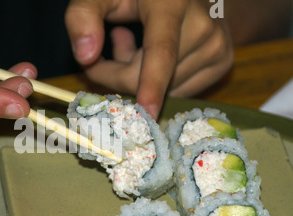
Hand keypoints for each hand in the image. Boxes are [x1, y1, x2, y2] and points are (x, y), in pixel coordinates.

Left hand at [65, 0, 233, 118]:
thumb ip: (83, 16)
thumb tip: (85, 57)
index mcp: (172, 5)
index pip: (161, 53)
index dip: (151, 86)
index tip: (147, 112)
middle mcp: (203, 25)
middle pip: (149, 77)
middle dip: (117, 74)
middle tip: (108, 50)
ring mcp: (217, 45)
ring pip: (163, 88)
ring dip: (139, 78)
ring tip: (135, 44)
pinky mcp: (223, 61)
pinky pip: (180, 90)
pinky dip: (160, 82)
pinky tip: (156, 55)